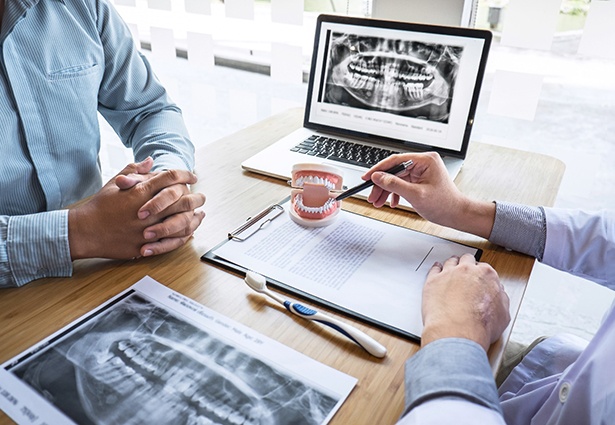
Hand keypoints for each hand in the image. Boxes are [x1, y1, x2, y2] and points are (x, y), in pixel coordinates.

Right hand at [68, 160, 203, 259]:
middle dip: (196, 197)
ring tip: (200, 214)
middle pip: (182, 200)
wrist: (85, 231)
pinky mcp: (146, 245)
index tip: (192, 176)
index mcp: (140, 192)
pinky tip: (190, 232)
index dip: (185, 175)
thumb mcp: (114, 183)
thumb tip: (150, 160)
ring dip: (194, 218)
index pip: (170, 178)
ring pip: (181, 222)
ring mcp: (147, 229)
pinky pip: (172, 242)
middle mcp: (147, 210)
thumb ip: (134, 170)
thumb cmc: (99, 206)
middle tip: (202, 196)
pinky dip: (183, 236)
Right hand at [363, 152, 495, 238]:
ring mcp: (422, 171)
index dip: (379, 169)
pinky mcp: (420, 179)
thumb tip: (378, 177)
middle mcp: (423, 163)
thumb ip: (394, 184)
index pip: (396, 160)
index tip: (367, 177)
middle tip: (372, 196)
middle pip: (394, 170)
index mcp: (425, 160)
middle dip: (381, 184)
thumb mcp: (415, 195)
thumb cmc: (444, 205)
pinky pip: (402, 183)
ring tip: (378, 202)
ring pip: (396, 178)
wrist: (456, 215)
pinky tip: (391, 202)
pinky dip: (395, 193)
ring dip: (386, 190)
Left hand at [420, 254, 510, 351]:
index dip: (481, 274)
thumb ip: (501, 299)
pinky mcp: (433, 280)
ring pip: (450, 262)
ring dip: (452, 265)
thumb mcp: (503, 314)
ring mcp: (448, 274)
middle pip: (467, 260)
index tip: (479, 279)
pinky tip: (437, 270)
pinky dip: (436, 269)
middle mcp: (467, 270)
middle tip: (466, 272)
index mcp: (486, 275)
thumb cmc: (479, 325)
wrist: (458, 331)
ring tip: (451, 268)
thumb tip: (499, 296)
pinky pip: (434, 269)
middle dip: (467, 265)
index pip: (484, 268)